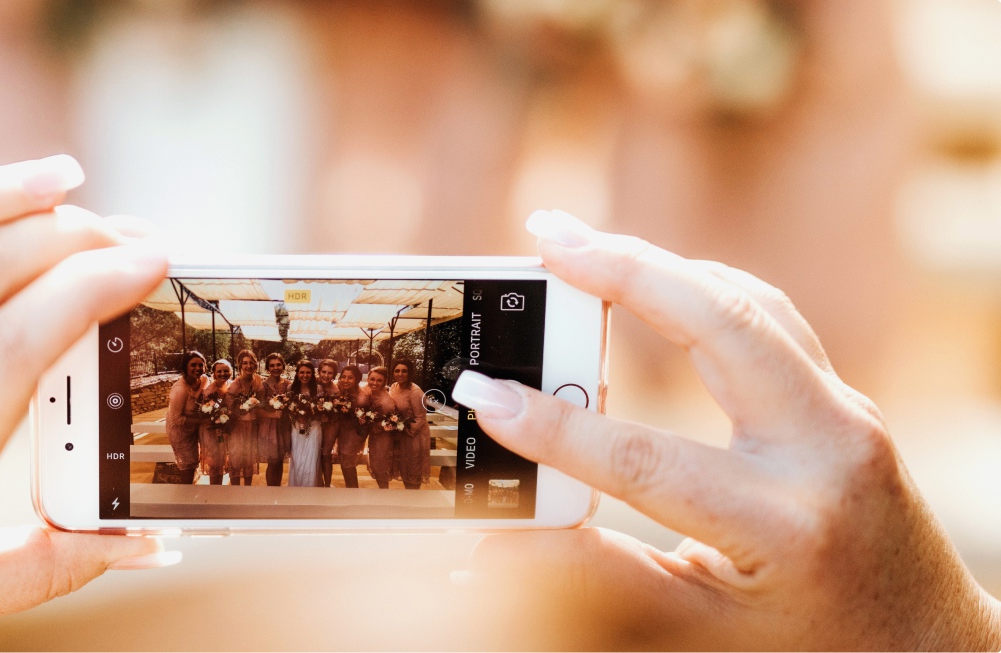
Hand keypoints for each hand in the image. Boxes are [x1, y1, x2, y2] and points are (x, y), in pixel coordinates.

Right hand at [451, 210, 1000, 649]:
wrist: (928, 648)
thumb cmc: (811, 645)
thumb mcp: (701, 628)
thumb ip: (602, 580)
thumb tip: (497, 547)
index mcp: (784, 527)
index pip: (646, 462)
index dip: (556, 427)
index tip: (485, 393)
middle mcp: (825, 454)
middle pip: (724, 324)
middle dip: (627, 268)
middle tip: (545, 237)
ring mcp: (845, 416)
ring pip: (751, 303)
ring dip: (661, 265)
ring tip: (577, 245)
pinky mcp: (842, 401)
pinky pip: (771, 319)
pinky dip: (704, 288)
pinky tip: (653, 281)